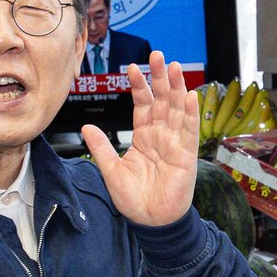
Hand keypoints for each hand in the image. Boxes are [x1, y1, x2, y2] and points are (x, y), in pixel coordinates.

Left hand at [81, 51, 198, 226]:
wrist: (151, 222)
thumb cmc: (134, 200)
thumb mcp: (111, 171)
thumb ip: (101, 148)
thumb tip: (86, 127)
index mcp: (143, 137)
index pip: (143, 104)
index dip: (139, 86)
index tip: (132, 68)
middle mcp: (161, 136)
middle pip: (163, 100)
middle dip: (160, 77)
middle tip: (158, 55)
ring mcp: (175, 144)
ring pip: (177, 110)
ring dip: (177, 88)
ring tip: (175, 67)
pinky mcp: (186, 156)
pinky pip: (189, 131)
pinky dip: (191, 113)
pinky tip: (190, 95)